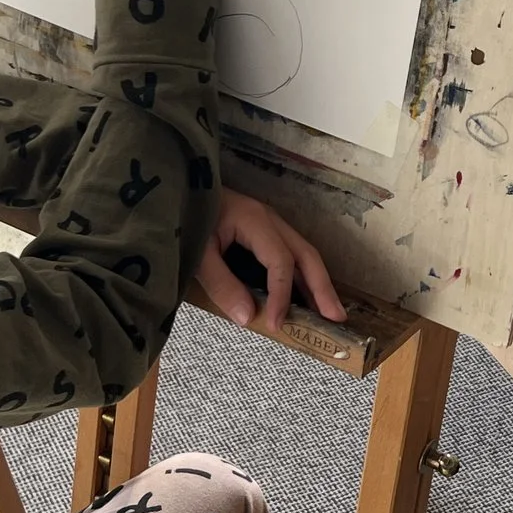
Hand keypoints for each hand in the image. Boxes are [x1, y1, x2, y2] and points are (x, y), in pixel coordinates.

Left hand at [195, 191, 346, 335]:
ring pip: (303, 255)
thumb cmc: (186, 218)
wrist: (177, 189)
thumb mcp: (197, 253)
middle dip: (323, 287)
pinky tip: (305, 298)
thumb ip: (221, 283)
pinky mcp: (264, 232)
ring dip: (318, 284)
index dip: (282, 295)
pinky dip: (303, 278)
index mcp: (255, 221)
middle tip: (336, 318)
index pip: (280, 262)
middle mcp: (270, 220)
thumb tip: (248, 317)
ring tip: (329, 313)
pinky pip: (290, 255)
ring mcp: (270, 224)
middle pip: (306, 255)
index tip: (277, 323)